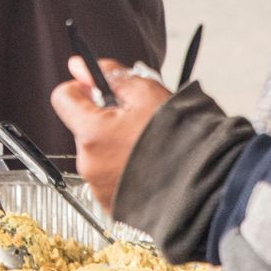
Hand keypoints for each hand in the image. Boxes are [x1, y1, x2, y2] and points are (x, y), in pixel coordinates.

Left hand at [50, 56, 174, 210]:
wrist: (207, 184)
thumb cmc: (180, 139)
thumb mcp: (147, 92)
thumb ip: (110, 75)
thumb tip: (80, 66)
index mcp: (91, 132)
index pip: (62, 97)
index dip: (82, 87)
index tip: (100, 88)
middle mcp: (88, 162)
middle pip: (83, 126)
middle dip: (104, 117)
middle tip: (137, 117)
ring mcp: (99, 187)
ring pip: (97, 152)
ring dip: (115, 144)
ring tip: (147, 144)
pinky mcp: (112, 204)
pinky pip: (109, 177)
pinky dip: (123, 168)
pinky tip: (147, 164)